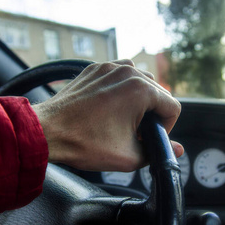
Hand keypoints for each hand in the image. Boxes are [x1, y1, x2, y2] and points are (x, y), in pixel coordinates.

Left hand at [32, 60, 182, 171]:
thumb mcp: (128, 156)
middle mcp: (128, 72)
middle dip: (152, 114)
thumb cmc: (85, 143)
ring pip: (140, 81)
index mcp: (141, 90)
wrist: (49, 131)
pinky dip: (122, 88)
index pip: (173, 107)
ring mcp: (110, 67)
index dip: (166, 127)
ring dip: (139, 99)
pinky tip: (111, 106)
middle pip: (158, 93)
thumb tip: (176, 149)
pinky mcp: (96, 69)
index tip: (150, 137)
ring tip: (124, 118)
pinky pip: (120, 74)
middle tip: (136, 132)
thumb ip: (158, 152)